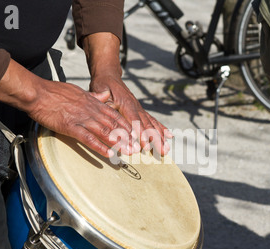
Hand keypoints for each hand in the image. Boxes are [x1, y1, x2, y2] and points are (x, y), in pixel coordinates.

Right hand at [0, 59, 136, 157]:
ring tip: (128, 152)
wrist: (37, 93)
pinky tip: (108, 154)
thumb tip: (103, 96)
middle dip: (127, 136)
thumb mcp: (78, 90)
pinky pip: (88, 138)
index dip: (127, 125)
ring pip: (105, 131)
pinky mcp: (71, 126)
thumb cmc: (55, 92)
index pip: (114, 114)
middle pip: (114, 124)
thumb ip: (92, 96)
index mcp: (92, 102)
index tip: (136, 133)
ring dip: (118, 143)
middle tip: (137, 147)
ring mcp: (81, 118)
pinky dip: (99, 147)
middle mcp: (90, 110)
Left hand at [84, 32, 172, 155]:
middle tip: (163, 151)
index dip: (141, 133)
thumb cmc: (102, 86)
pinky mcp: (140, 111)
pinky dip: (161, 128)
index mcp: (126, 104)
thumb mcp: (100, 93)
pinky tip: (169, 136)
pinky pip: (153, 120)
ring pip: (152, 124)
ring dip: (160, 137)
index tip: (145, 145)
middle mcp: (136, 107)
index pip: (135, 120)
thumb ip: (106, 104)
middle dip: (156, 139)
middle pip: (148, 125)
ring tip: (167, 149)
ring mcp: (140, 109)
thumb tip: (109, 111)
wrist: (109, 76)